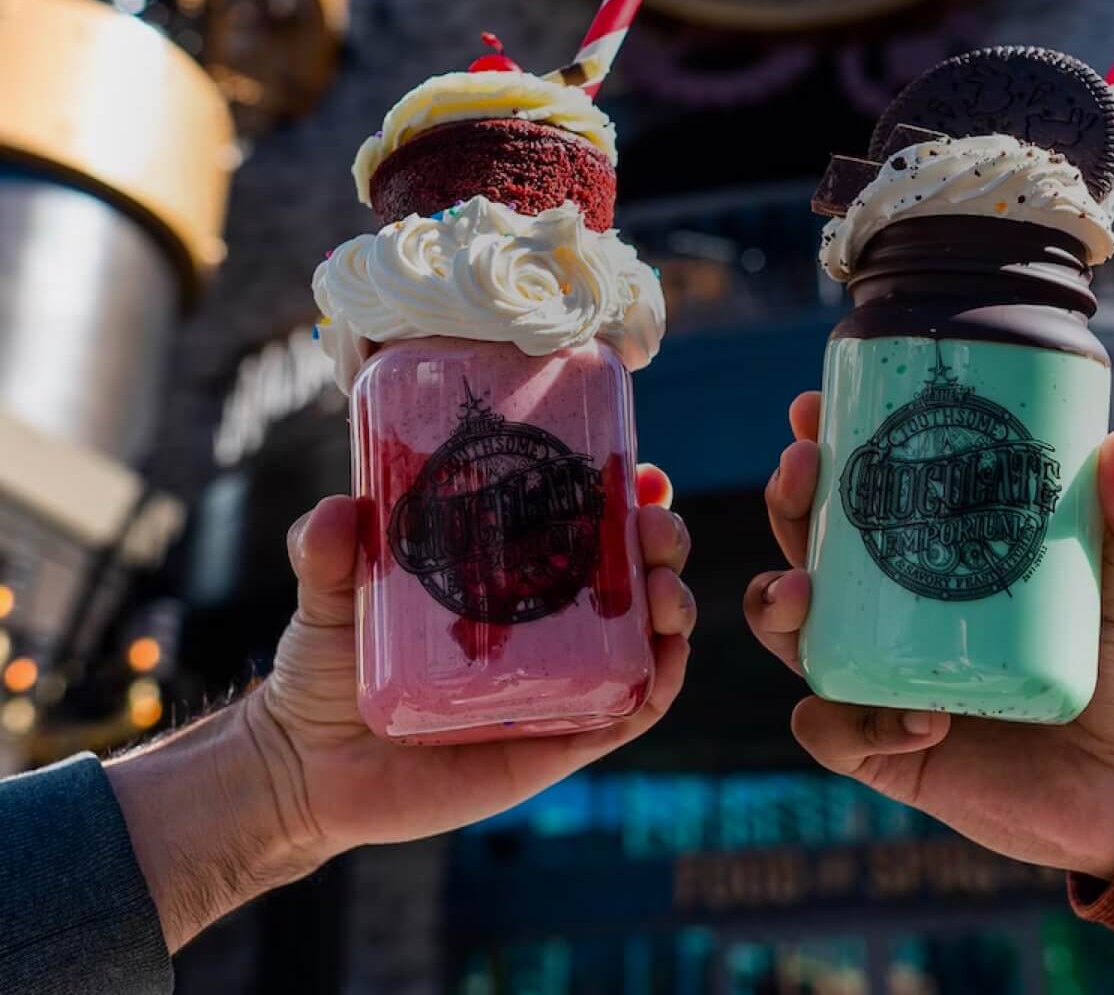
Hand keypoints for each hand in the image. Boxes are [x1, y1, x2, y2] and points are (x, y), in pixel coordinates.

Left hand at [110, 467, 691, 950]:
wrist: (308, 771)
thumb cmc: (326, 670)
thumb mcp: (327, 596)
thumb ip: (324, 552)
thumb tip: (334, 514)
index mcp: (507, 569)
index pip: (584, 519)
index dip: (625, 492)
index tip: (639, 473)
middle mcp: (547, 619)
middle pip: (631, 568)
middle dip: (662, 539)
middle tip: (655, 529)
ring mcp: (560, 679)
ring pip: (646, 635)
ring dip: (673, 604)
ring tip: (662, 593)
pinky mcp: (562, 739)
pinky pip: (630, 708)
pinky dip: (662, 681)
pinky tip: (665, 659)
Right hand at [744, 395, 1113, 881]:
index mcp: (933, 559)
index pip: (860, 494)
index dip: (820, 451)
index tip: (812, 410)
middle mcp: (892, 615)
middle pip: (805, 550)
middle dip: (787, 506)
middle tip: (803, 471)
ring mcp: (882, 681)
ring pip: (791, 634)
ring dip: (777, 604)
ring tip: (806, 591)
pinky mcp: (887, 753)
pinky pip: (833, 734)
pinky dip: (855, 724)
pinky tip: (922, 720)